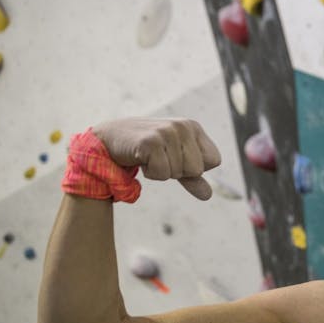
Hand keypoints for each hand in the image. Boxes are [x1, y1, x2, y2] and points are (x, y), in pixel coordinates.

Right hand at [92, 117, 221, 200]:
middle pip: (197, 169)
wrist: (109, 139)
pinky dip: (151, 174)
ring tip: (149, 157)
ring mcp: (167, 132)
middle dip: (177, 172)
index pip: (214, 160)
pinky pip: (163, 174)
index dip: (195, 168)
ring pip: (179, 173)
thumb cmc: (145, 150)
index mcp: (193, 127)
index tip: (176, 158)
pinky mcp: (151, 142)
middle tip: (159, 158)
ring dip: (161, 172)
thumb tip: (208, 195)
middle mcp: (183, 127)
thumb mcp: (173, 161)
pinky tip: (141, 158)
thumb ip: (192, 177)